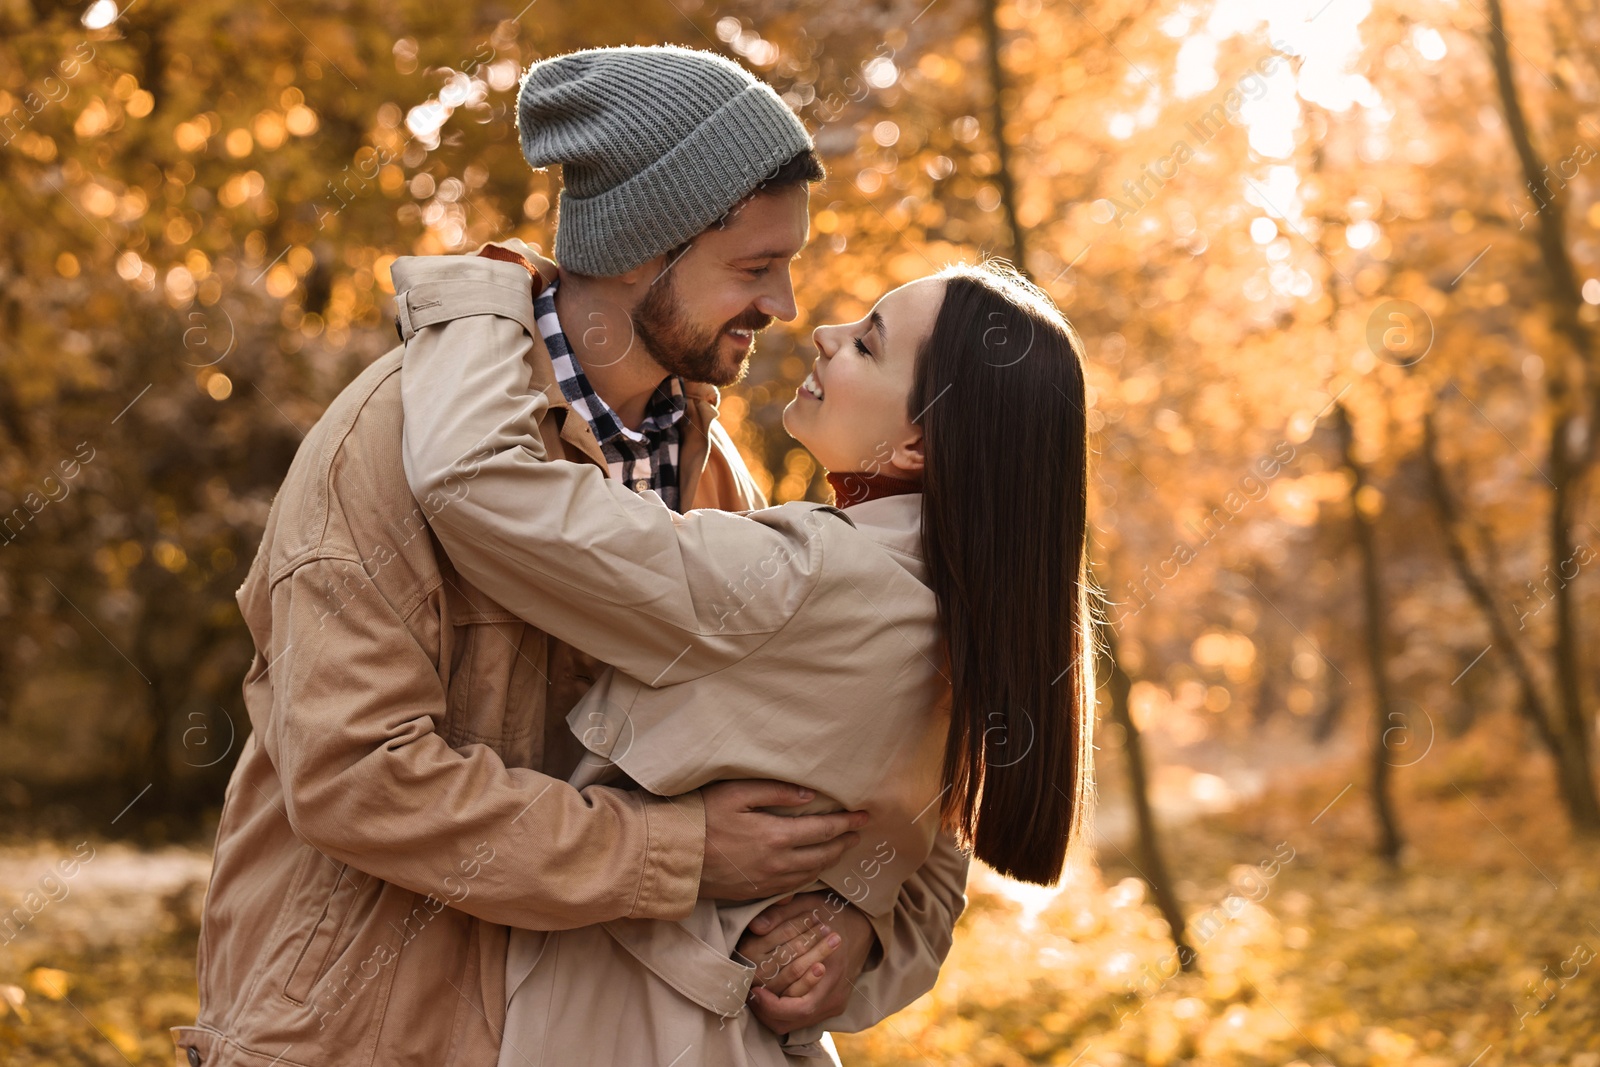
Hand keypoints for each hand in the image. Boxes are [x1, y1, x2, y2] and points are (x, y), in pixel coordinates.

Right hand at [699, 781, 868, 900]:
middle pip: (823, 854)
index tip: (865, 816)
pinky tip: (811, 868)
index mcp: (776, 836)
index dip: (847, 823)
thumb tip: (809, 795)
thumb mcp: (736, 794)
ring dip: (829, 860)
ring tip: (840, 849)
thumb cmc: (700, 817)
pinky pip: (793, 886)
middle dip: (844, 843)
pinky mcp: (755, 893)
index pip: (824, 830)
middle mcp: (777, 863)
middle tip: (858, 833)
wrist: (672, 857)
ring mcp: (767, 882)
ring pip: (810, 873)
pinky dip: (809, 875)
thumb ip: (775, 792)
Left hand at [743, 893, 877, 1034]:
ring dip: (773, 1013)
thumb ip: (781, 916)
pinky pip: (804, 1017)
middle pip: (796, 1020)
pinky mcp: (832, 1005)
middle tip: (750, 993)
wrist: (862, 923)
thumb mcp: (807, 906)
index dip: (772, 1005)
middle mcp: (835, 996)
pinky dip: (784, 1011)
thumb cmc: (833, 912)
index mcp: (833, 974)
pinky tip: (770, 996)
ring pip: (797, 1023)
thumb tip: (755, 926)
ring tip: (755, 996)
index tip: (754, 989)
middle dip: (768, 1012)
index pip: (800, 1008)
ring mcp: (835, 1003)